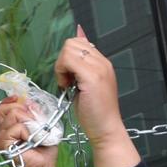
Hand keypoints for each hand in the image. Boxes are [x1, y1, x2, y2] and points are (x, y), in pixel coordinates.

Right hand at [0, 96, 57, 166]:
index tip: (22, 99)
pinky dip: (27, 131)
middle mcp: (3, 130)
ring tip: (34, 133)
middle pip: (4, 107)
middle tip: (34, 121)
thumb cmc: (44, 151)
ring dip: (29, 121)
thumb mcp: (43, 126)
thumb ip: (36, 113)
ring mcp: (2, 137)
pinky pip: (16, 127)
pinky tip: (31, 141)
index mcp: (10, 125)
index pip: (3, 107)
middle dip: (23, 109)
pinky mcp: (3, 143)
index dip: (12, 100)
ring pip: (13, 113)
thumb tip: (31, 102)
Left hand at [54, 25, 137, 166]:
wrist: (105, 130)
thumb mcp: (86, 84)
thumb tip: (77, 37)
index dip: (68, 58)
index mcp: (103, 63)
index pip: (79, 42)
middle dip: (63, 60)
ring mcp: (99, 68)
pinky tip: (67, 87)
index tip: (69, 76)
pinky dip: (61, 73)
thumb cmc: (95, 113)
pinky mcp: (92, 77)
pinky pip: (68, 61)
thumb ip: (80, 65)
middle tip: (66, 80)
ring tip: (68, 84)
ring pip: (68, 50)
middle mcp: (103, 63)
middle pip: (72, 43)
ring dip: (61, 67)